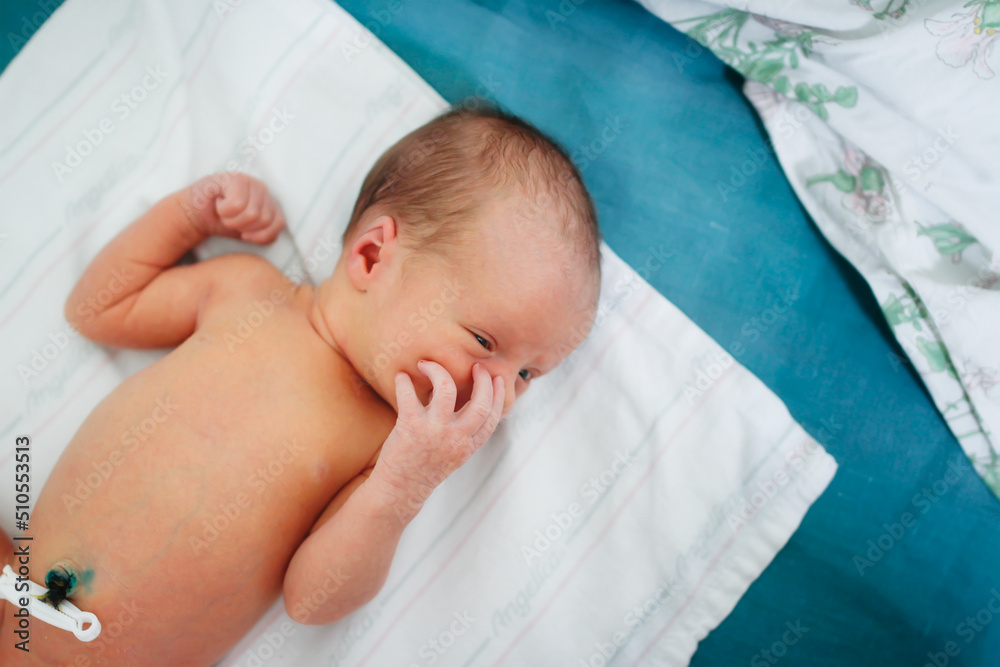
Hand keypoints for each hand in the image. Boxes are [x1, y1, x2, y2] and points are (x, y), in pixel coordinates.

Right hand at [184, 172, 285, 243]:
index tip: (244, 231)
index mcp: (272, 203)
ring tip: (225, 212)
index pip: (279, 224)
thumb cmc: (223, 222)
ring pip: (252, 214)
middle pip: (263, 219)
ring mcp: (251, 181)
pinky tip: (220, 202)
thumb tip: (268, 235)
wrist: (195, 213)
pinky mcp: (235, 177)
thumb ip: (266, 233)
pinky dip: (225, 210)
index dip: (258, 235)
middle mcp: (264, 190)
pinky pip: (237, 205)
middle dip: (242, 226)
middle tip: (230, 219)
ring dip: (232, 219)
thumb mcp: (250, 233)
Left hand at [369, 361, 504, 518]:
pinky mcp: (410, 427)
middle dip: (481, 380)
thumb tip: (456, 396)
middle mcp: (455, 439)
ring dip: (438, 371)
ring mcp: (433, 432)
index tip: (499, 380)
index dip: (499, 397)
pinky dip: (403, 382)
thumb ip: (460, 431)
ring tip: (427, 364)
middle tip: (477, 366)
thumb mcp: (452, 454)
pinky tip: (401, 376)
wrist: (400, 490)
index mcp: (468, 447)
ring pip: (445, 390)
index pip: (492, 418)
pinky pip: (409, 396)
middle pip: (479, 403)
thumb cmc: (425, 469)